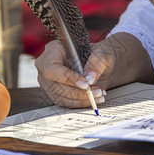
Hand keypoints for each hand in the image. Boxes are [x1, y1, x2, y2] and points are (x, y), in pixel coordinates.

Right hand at [35, 33, 153, 107]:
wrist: (107, 63)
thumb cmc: (105, 53)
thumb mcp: (105, 53)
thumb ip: (97, 62)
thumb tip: (90, 78)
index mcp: (54, 50)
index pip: (53, 68)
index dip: (67, 78)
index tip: (86, 85)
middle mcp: (47, 66)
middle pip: (55, 86)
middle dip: (78, 93)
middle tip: (100, 93)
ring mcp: (49, 81)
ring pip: (58, 97)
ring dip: (80, 101)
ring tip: (101, 97)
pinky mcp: (56, 92)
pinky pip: (63, 103)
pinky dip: (79, 104)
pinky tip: (94, 100)